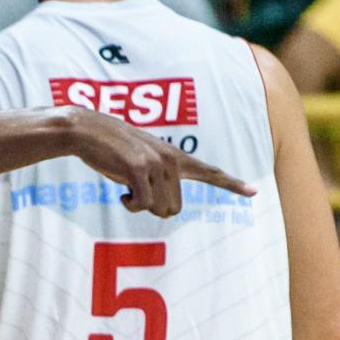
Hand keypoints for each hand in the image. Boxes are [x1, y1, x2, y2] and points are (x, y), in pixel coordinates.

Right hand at [71, 107, 254, 216]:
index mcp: (174, 157)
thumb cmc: (109, 148)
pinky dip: (130, 205)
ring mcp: (156, 163)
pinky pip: (142, 205)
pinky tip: (120, 193)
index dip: (231, 183)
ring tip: (126, 184)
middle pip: (173, 208)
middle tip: (134, 191)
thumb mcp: (140, 159)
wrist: (86, 130)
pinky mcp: (138, 169)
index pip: (208, 172)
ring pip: (160, 209)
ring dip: (139, 205)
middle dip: (153, 208)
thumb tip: (166, 205)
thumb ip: (158, 175)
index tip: (254, 191)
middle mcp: (171, 160)